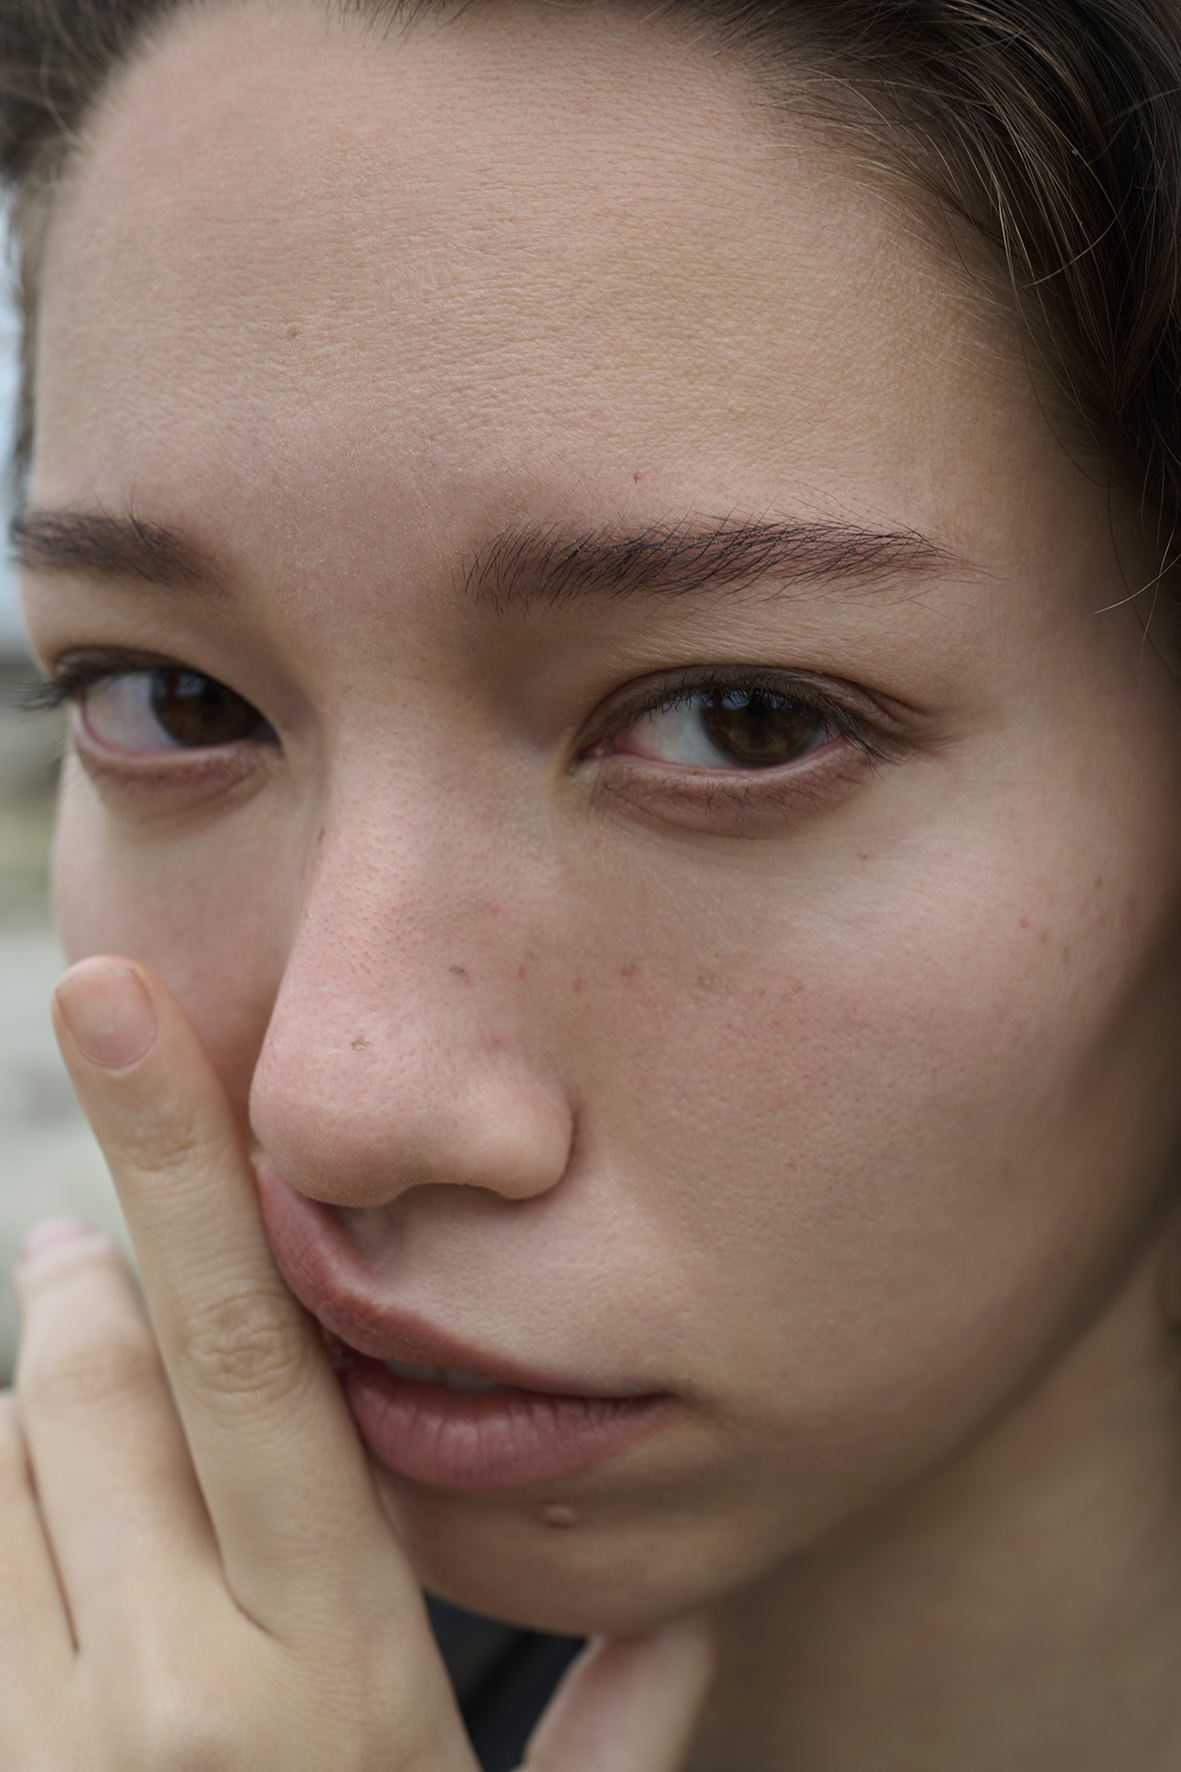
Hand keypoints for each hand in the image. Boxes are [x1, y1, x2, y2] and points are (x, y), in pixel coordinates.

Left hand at [0, 958, 711, 1770]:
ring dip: (45, 1417)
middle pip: (91, 1383)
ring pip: (3, 1467)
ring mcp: (44, 1742)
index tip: (107, 1001)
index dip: (177, 1158)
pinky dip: (5, 1510)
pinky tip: (58, 1550)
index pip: (245, 1351)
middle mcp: (174, 1689)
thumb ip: (625, 1723)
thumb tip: (696, 1606)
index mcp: (335, 1669)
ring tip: (97, 1444)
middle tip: (86, 1246)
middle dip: (92, 1283)